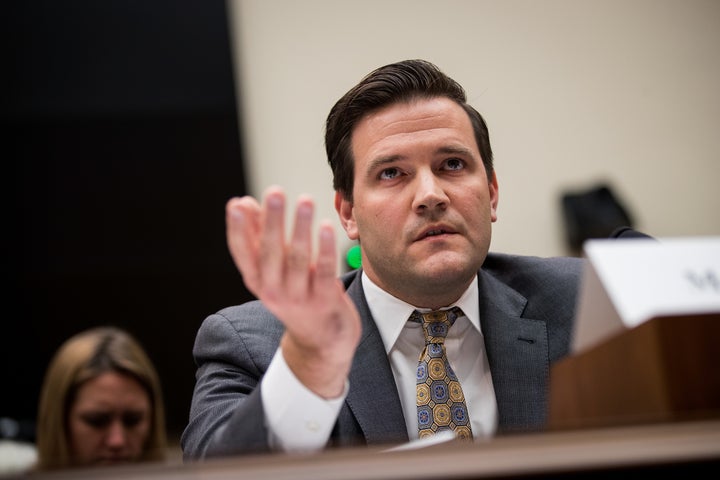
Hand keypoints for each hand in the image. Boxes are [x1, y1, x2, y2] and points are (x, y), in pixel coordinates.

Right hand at [225, 186, 360, 397]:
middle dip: (272, 221)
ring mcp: (300, 298)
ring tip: (305, 200)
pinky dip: (325, 249)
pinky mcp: (325, 302)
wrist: (321, 343)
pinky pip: (325, 272)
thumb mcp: (273, 271)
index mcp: (258, 281)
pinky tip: (326, 227)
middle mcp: (274, 291)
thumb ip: (260, 237)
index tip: (237, 203)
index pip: (242, 253)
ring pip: (299, 259)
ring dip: (301, 228)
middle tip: (275, 192)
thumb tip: (243, 202)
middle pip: (270, 252)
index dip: (238, 229)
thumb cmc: (296, 296)